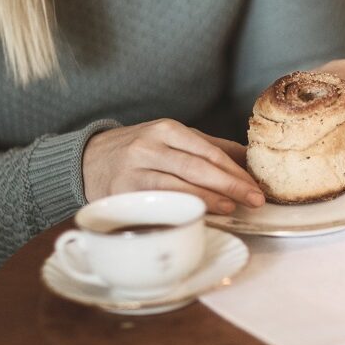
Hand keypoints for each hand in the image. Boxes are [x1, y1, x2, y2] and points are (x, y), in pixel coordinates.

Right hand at [82, 119, 265, 213]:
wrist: (88, 160)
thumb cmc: (140, 152)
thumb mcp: (172, 140)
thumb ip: (209, 148)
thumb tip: (249, 160)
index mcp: (167, 129)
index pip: (208, 150)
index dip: (234, 169)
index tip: (256, 184)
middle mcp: (150, 145)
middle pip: (197, 166)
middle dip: (230, 184)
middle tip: (255, 199)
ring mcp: (135, 169)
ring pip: (178, 184)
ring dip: (208, 198)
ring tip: (232, 207)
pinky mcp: (124, 191)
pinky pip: (157, 200)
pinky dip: (180, 207)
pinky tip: (198, 215)